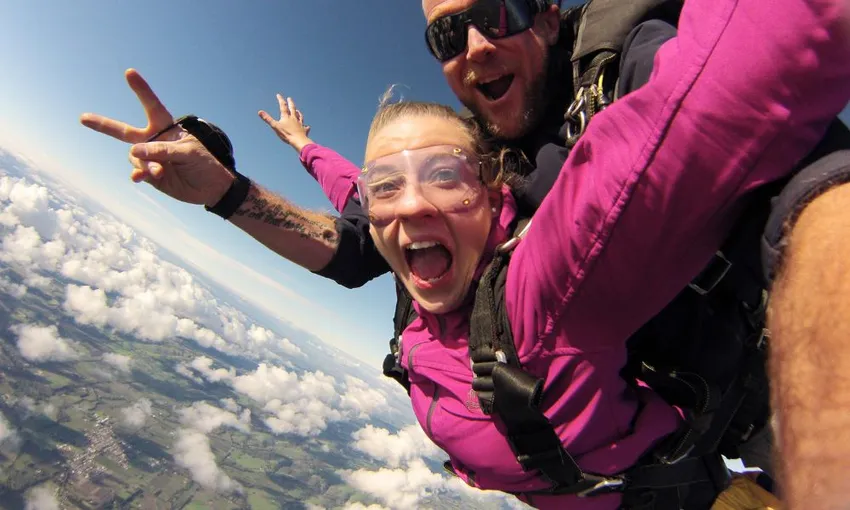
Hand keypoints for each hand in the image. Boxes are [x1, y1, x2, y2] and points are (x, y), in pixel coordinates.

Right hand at [80, 69, 233, 205]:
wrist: (211, 189)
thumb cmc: (204, 164)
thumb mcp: (188, 153)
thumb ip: (162, 150)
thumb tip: (134, 151)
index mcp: (166, 128)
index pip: (151, 106)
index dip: (141, 90)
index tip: (129, 72)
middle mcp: (154, 141)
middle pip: (124, 131)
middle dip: (103, 125)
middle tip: (83, 118)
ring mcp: (150, 159)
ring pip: (135, 158)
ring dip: (145, 164)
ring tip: (160, 171)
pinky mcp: (150, 175)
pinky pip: (138, 173)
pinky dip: (138, 175)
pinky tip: (139, 178)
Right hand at [258, 94, 313, 152]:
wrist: (298, 140)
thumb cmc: (286, 134)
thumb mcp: (275, 126)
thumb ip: (267, 119)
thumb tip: (259, 112)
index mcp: (286, 117)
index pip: (283, 106)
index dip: (280, 100)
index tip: (278, 95)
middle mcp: (294, 118)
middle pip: (293, 109)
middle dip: (290, 103)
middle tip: (289, 98)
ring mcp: (300, 124)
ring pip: (300, 116)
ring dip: (298, 113)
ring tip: (298, 111)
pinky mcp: (304, 130)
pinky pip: (305, 127)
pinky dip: (306, 127)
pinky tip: (307, 127)